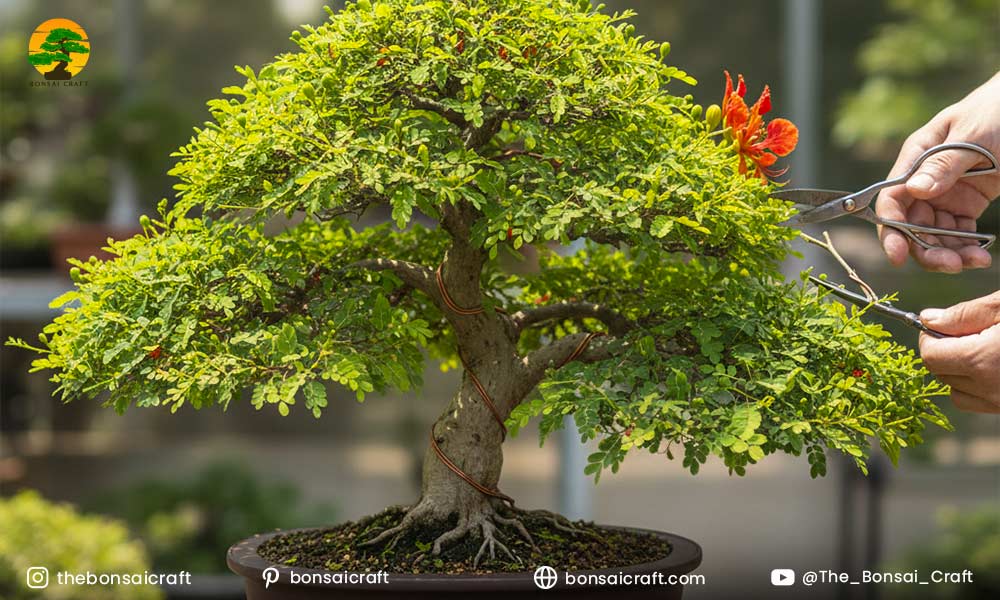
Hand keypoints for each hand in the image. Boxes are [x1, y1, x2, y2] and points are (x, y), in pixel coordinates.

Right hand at [876, 72, 999, 272]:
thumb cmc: (996, 110)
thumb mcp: (971, 135)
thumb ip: (944, 164)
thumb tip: (915, 190)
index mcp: (916, 158)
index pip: (892, 200)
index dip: (891, 229)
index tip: (899, 255)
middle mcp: (923, 180)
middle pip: (910, 225)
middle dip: (925, 249)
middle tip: (951, 265)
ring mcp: (944, 194)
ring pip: (933, 234)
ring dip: (949, 252)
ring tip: (974, 261)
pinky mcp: (966, 204)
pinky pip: (958, 233)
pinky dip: (966, 248)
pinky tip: (980, 254)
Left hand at [919, 291, 999, 412]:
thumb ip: (965, 314)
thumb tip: (928, 320)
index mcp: (982, 360)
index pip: (930, 356)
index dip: (930, 339)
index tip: (941, 326)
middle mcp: (989, 389)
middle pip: (941, 373)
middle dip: (945, 352)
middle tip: (971, 334)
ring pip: (957, 392)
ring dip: (960, 372)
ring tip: (985, 349)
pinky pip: (979, 402)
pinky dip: (978, 387)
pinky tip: (994, 365)